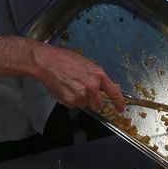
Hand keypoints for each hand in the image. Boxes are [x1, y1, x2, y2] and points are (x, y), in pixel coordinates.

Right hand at [0, 35, 124, 112]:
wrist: (47, 62)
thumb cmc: (66, 60)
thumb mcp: (88, 64)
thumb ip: (100, 78)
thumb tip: (113, 86)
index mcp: (99, 75)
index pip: (114, 93)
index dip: (119, 103)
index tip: (120, 108)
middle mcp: (92, 86)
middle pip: (99, 104)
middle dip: (94, 103)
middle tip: (85, 94)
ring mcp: (81, 95)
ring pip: (85, 104)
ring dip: (80, 99)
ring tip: (71, 85)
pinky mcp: (70, 101)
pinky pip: (73, 104)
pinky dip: (70, 99)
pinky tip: (64, 88)